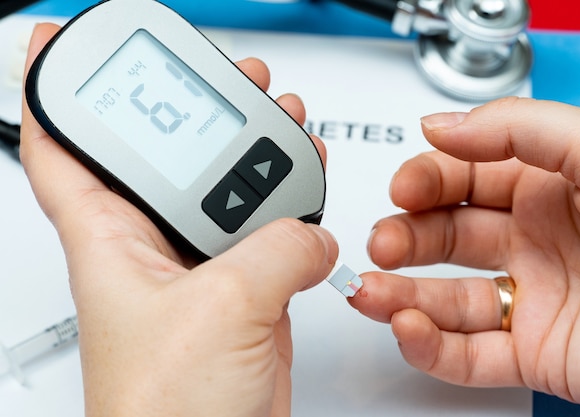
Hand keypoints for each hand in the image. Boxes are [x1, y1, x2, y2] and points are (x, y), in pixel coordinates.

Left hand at [21, 24, 337, 416]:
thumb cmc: (169, 413)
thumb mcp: (221, 308)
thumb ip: (274, 251)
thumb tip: (309, 236)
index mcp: (112, 241)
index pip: (59, 149)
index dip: (54, 89)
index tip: (56, 42)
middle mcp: (151, 249)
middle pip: (163, 156)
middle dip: (189, 108)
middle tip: (219, 74)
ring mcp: (201, 271)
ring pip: (223, 191)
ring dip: (252, 151)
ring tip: (278, 113)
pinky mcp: (242, 295)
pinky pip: (266, 233)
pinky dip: (291, 207)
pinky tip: (306, 184)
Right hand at [350, 97, 579, 412]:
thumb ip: (512, 128)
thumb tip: (437, 126)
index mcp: (548, 186)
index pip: (463, 179)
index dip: (426, 180)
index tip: (402, 185)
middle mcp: (535, 240)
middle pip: (446, 236)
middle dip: (405, 235)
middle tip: (383, 240)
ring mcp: (532, 298)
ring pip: (445, 297)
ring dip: (399, 294)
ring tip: (370, 290)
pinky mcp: (537, 353)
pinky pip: (468, 354)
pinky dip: (430, 346)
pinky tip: (409, 326)